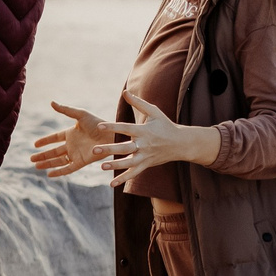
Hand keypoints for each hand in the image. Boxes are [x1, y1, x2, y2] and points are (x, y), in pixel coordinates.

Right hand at [29, 101, 117, 177]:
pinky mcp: (81, 162)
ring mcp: (76, 154)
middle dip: (43, 156)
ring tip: (36, 166)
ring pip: (58, 161)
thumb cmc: (98, 123)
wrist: (111, 135)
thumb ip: (65, 110)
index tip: (35, 144)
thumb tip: (51, 102)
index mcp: (71, 133)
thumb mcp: (80, 114)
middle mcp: (72, 144)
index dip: (45, 141)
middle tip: (31, 159)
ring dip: (47, 164)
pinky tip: (49, 174)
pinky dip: (58, 172)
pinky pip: (67, 168)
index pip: (54, 138)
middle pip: (54, 152)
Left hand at [92, 96, 219, 187]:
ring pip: (129, 163)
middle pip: (125, 148)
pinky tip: (111, 184)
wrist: (181, 143)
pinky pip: (134, 174)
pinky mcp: (146, 165)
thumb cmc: (165, 125)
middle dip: (109, 149)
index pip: (126, 128)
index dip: (112, 126)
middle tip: (94, 149)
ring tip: (101, 167)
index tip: (99, 125)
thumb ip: (138, 103)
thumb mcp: (154, 111)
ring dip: (115, 166)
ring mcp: (145, 156)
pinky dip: (123, 179)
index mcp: (144, 131)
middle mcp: (144, 145)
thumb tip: (125, 91)